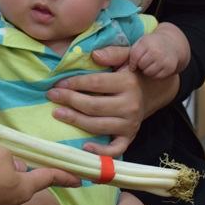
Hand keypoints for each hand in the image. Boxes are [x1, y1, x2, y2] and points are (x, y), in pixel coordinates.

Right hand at [0, 146, 80, 204]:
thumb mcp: (0, 153)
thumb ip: (13, 158)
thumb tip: (14, 168)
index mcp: (24, 188)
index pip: (49, 178)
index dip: (65, 176)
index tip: (80, 179)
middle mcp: (14, 201)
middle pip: (25, 182)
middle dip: (20, 170)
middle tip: (4, 158)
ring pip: (7, 184)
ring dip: (1, 173)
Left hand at [46, 46, 178, 157]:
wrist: (152, 91)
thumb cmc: (131, 72)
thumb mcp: (126, 56)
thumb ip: (112, 53)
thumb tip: (94, 55)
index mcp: (128, 83)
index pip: (96, 83)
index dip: (75, 83)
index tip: (58, 83)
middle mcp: (130, 105)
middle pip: (94, 106)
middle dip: (70, 101)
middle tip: (52, 96)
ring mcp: (130, 124)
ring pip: (98, 125)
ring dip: (75, 121)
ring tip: (57, 113)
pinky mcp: (130, 137)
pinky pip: (115, 149)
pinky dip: (100, 151)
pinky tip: (84, 146)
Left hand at [129, 22, 190, 77]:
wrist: (171, 44)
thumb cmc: (152, 44)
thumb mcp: (141, 42)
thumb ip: (133, 51)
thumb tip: (128, 67)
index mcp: (147, 42)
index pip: (135, 57)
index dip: (132, 63)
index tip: (133, 66)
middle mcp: (156, 51)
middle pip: (141, 65)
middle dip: (140, 65)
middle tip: (144, 62)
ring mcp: (164, 60)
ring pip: (148, 72)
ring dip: (147, 71)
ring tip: (149, 65)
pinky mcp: (170, 68)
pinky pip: (156, 77)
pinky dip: (154, 74)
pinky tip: (156, 68)